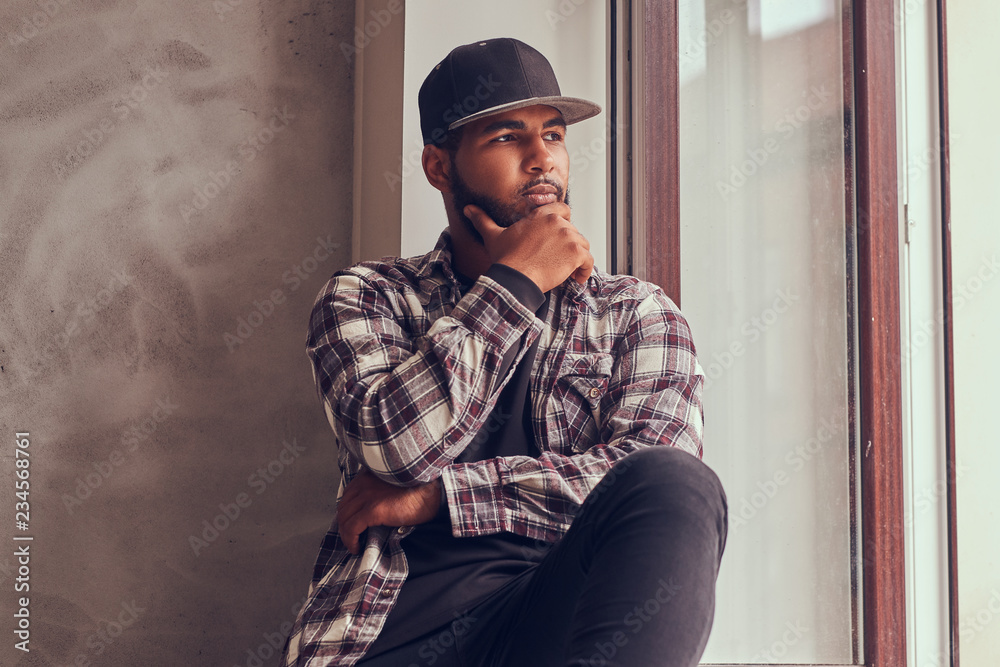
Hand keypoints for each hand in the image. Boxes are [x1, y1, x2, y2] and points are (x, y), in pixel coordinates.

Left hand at [337, 469, 441, 554]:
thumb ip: (380, 490)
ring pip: (345, 518)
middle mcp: (365, 483)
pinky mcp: (373, 510)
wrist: (433, 494)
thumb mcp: (395, 484)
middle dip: (344, 523)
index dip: (347, 511)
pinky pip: (352, 528)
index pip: (348, 494)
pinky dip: (350, 539)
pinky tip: (356, 547)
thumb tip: (372, 510)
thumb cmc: (420, 491)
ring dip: (346, 534)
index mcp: (369, 475)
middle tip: (351, 536)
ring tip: (353, 544)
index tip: (350, 522)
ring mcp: (368, 496)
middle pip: (343, 506)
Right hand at [464, 203, 593, 292]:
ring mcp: (568, 237)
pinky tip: (576, 279)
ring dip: (577, 259)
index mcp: (541, 216)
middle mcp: (557, 223)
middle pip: (574, 232)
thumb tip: (468, 209)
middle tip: (559, 261)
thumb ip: (482, 220)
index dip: (565, 224)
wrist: (515, 278)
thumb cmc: (506, 259)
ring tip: (568, 272)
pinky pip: (588, 261)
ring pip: (582, 246)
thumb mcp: (493, 236)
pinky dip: (585, 271)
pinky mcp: (576, 253)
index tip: (560, 238)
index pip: (564, 210)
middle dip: (569, 246)